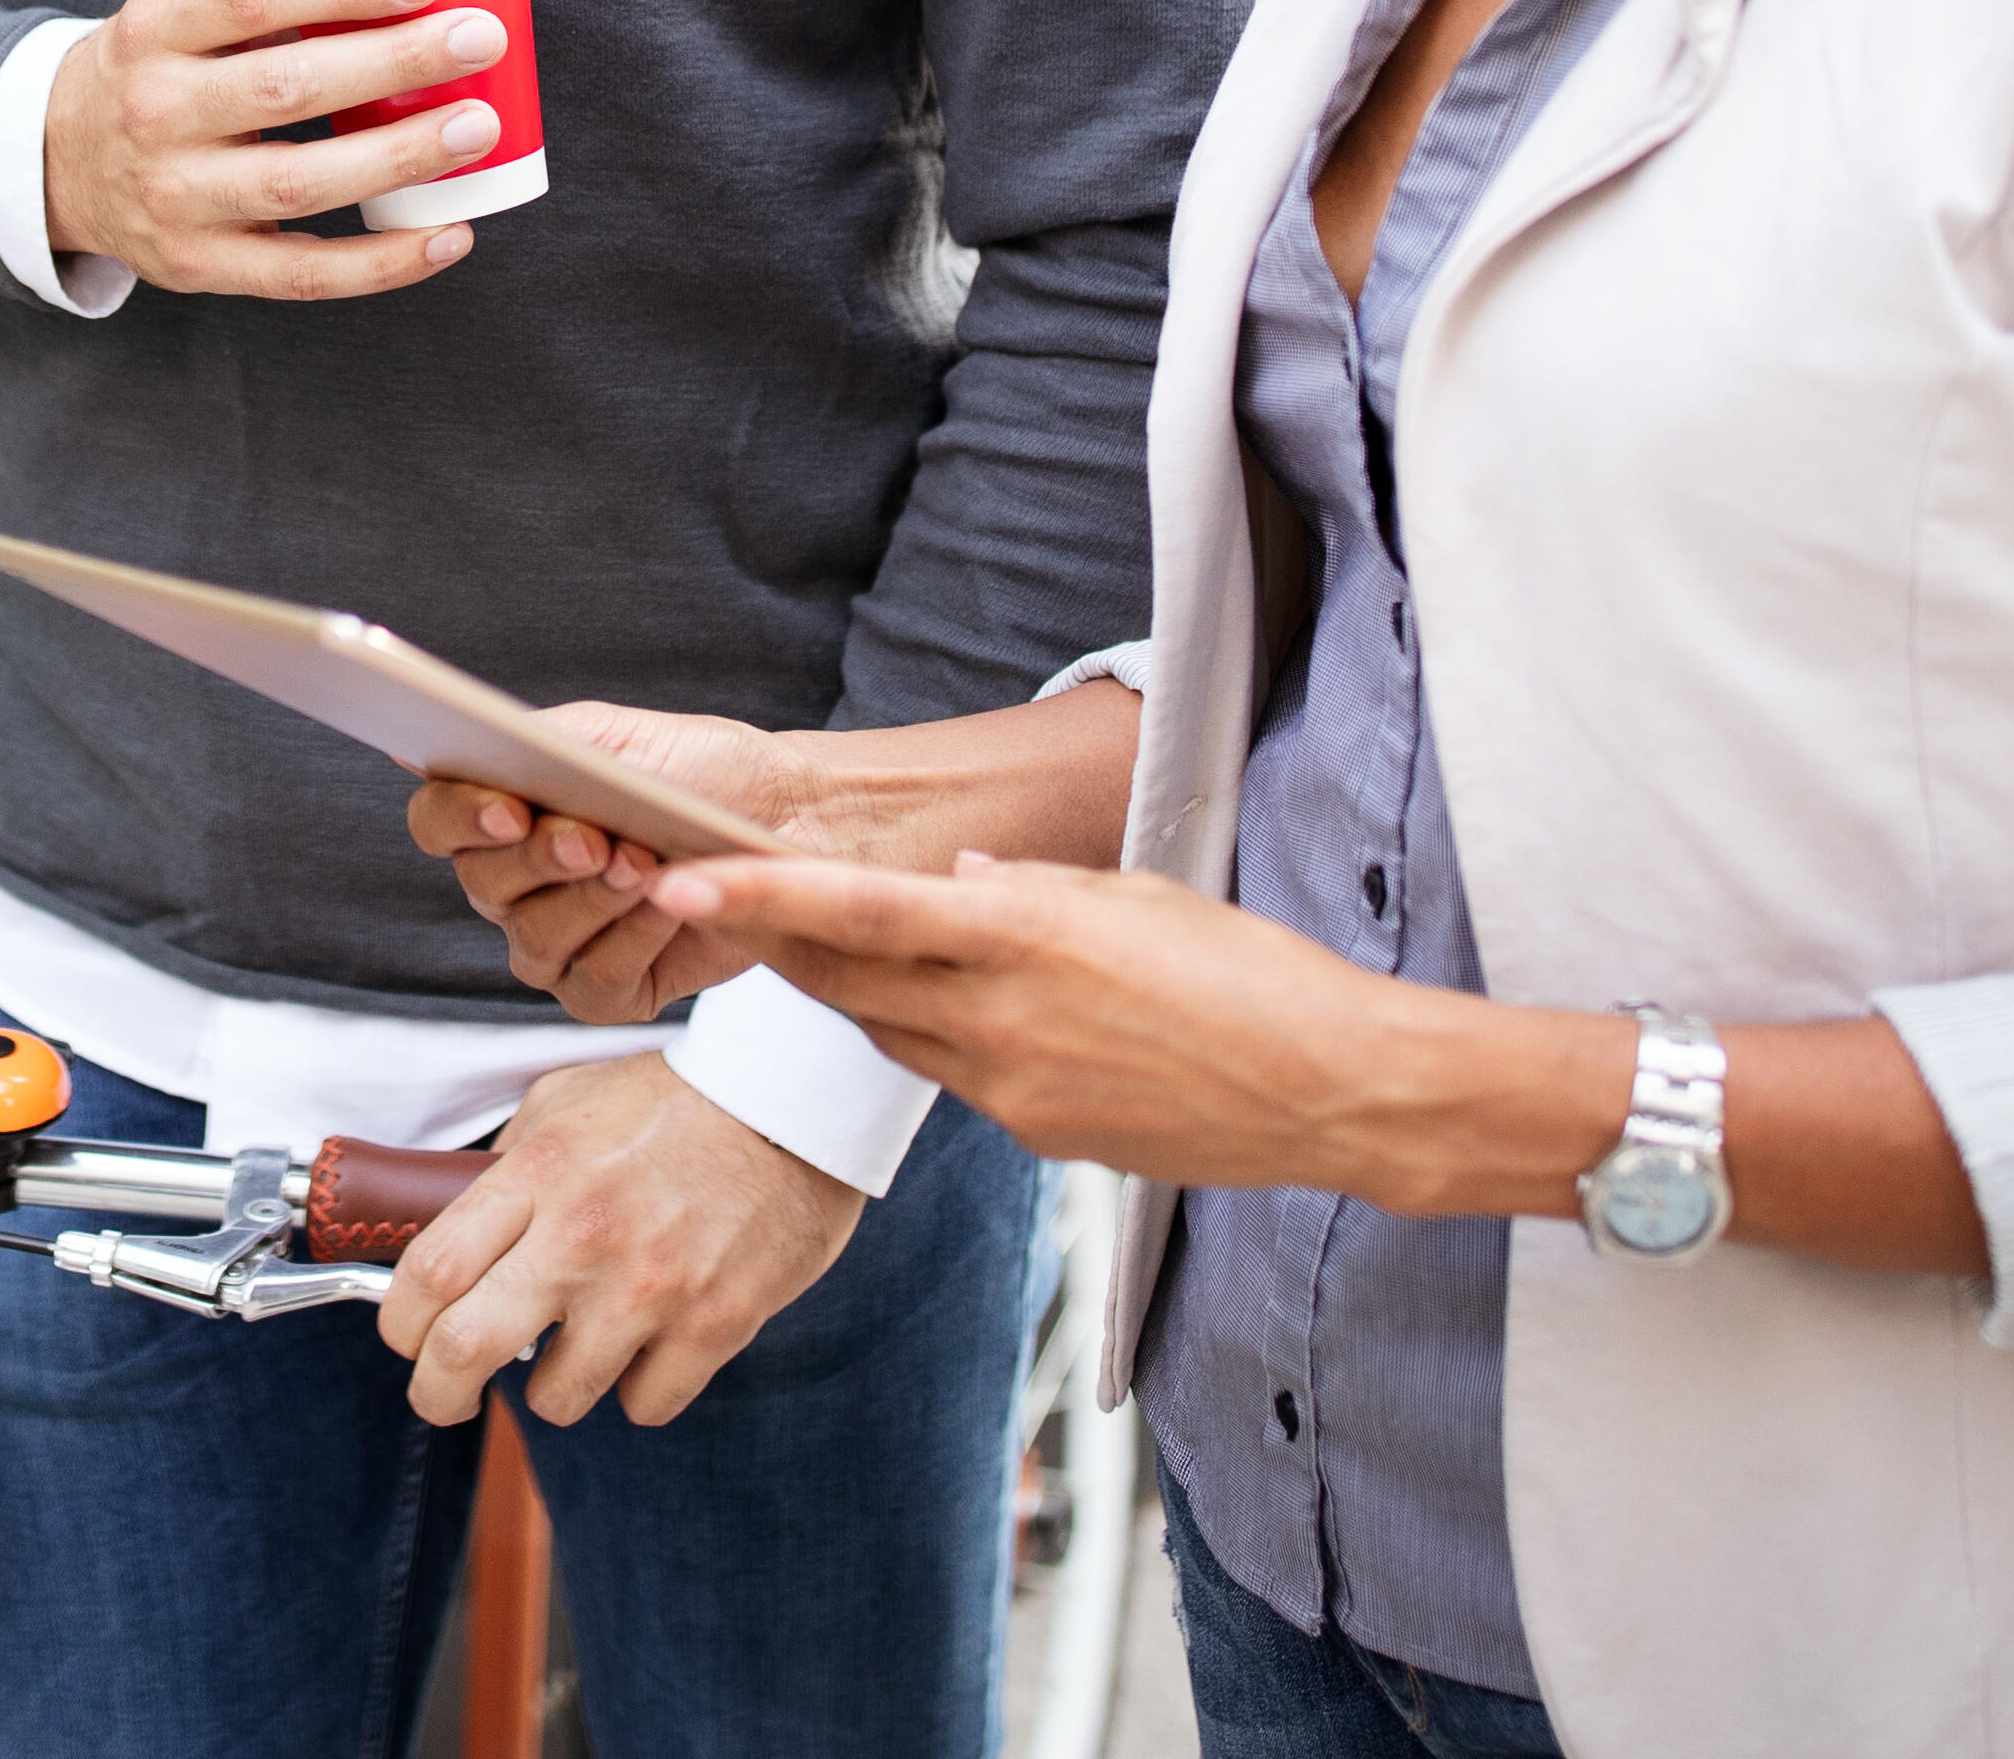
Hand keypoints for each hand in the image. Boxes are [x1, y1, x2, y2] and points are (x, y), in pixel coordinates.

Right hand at [39, 0, 511, 299]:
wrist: (55, 162)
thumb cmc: (152, 71)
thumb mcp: (173, 11)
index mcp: (152, 29)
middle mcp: (154, 113)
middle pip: (286, 89)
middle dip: (395, 62)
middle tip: (479, 39)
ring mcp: (172, 198)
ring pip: (299, 182)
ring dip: (400, 156)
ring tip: (477, 127)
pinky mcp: (196, 267)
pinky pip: (302, 274)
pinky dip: (384, 262)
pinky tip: (450, 235)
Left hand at [376, 1052, 861, 1429]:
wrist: (794, 1104)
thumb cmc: (673, 1103)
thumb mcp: (565, 1102)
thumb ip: (505, 1168)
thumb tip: (450, 1236)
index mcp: (537, 1173)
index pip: (428, 1272)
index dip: (398, 1325)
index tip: (407, 1339)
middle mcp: (582, 1235)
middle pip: (464, 1350)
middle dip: (436, 1394)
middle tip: (444, 1398)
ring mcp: (649, 1287)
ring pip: (556, 1399)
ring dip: (556, 1387)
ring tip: (581, 1346)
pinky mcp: (714, 1326)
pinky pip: (644, 1405)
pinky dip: (640, 1388)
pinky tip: (653, 1344)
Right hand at [407, 707, 833, 1022]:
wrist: (790, 815)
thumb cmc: (700, 769)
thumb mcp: (614, 739)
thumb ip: (526, 743)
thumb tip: (414, 751)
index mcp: (502, 816)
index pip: (437, 822)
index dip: (463, 818)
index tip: (512, 808)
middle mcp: (516, 887)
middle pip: (484, 885)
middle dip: (543, 859)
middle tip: (599, 839)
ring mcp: (558, 946)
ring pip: (535, 941)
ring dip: (594, 901)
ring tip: (648, 864)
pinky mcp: (609, 993)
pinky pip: (594, 984)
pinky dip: (634, 942)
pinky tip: (670, 906)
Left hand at [649, 850, 1487, 1202]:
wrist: (1332, 1091)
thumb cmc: (1251, 973)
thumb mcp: (1134, 896)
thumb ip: (1029, 889)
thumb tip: (960, 877)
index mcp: (1022, 935)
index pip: (856, 911)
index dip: (759, 898)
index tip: (681, 882)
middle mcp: (1000, 1018)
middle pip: (847, 978)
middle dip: (776, 939)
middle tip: (717, 897)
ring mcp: (1013, 1088)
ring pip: (891, 1030)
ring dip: (854, 988)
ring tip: (829, 940)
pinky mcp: (1038, 1136)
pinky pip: (953, 1077)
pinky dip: (935, 1036)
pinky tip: (962, 1011)